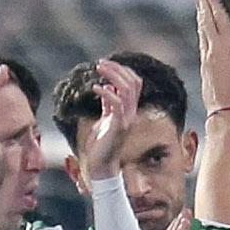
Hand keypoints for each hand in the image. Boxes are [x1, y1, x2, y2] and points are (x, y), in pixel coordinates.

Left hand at [85, 56, 143, 177]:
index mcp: (129, 110)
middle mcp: (131, 113)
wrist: (101, 166)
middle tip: (100, 63)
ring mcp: (127, 119)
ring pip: (128, 89)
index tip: (105, 65)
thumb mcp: (104, 119)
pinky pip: (117, 104)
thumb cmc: (101, 145)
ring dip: (113, 75)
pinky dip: (107, 93)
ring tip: (98, 68)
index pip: (134, 83)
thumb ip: (107, 105)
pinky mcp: (119, 126)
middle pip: (133, 82)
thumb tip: (107, 88)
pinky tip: (95, 88)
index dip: (122, 71)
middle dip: (117, 69)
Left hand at [192, 0, 229, 114]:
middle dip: (202, 1)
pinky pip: (201, 40)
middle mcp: (215, 47)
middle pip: (206, 19)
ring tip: (199, 3)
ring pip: (202, 29)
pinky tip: (202, 29)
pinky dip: (201, 29)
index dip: (213, 1)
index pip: (220, 17)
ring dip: (200, 14)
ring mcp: (207, 56)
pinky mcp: (204, 64)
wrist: (225, 111)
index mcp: (229, 44)